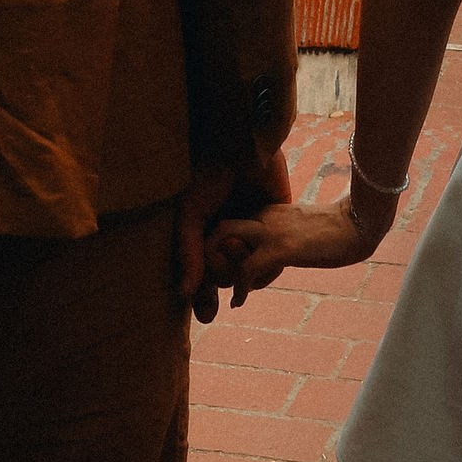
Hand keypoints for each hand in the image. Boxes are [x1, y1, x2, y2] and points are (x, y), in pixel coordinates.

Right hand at [177, 156, 290, 321]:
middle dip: (222, 279)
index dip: (203, 298)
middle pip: (225, 279)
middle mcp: (227, 237)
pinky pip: (274, 263)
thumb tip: (185, 293)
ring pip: (250, 274)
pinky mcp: (276, 227)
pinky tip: (260, 262)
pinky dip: (267, 270)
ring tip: (238, 252)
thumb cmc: (207, 176)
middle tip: (219, 266)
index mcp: (204, 234)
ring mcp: (252, 233)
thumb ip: (188, 253)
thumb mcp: (190, 216)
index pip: (202, 276)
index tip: (207, 315)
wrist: (241, 146)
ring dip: (243, 274)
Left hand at [202, 192, 386, 301]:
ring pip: (222, 242)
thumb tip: (278, 254)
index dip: (222, 248)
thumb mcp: (300, 232)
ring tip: (227, 292)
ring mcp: (269, 228)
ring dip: (219, 270)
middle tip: (217, 282)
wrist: (359, 225)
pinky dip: (238, 289)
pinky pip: (245, 269)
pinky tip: (238, 302)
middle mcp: (262, 213)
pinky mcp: (280, 247)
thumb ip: (282, 239)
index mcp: (266, 209)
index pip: (230, 224)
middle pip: (218, 227)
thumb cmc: (335, 232)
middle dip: (209, 253)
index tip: (227, 272)